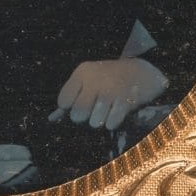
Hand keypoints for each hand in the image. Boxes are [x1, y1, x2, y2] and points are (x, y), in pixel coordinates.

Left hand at [48, 57, 168, 130]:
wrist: (143, 72)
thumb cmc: (110, 78)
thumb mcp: (89, 79)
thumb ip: (73, 95)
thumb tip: (53, 118)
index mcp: (83, 72)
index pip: (64, 100)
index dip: (70, 107)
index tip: (78, 104)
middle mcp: (95, 80)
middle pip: (77, 115)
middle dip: (85, 117)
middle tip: (94, 110)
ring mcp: (111, 91)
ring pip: (94, 122)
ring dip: (100, 120)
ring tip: (107, 110)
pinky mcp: (126, 102)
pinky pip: (111, 124)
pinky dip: (113, 122)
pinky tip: (117, 113)